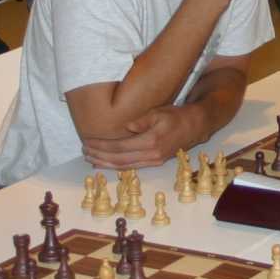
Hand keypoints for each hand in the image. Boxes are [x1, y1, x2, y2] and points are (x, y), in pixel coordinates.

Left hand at [82, 105, 198, 168]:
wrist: (195, 126)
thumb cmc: (176, 116)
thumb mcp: (159, 112)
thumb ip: (141, 120)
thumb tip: (126, 127)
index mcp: (151, 141)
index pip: (119, 146)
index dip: (102, 146)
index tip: (88, 141)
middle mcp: (151, 155)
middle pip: (119, 159)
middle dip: (99, 156)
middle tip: (85, 151)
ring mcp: (153, 161)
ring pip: (124, 166)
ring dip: (106, 164)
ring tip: (91, 159)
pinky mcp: (155, 162)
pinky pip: (132, 167)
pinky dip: (117, 166)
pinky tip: (106, 164)